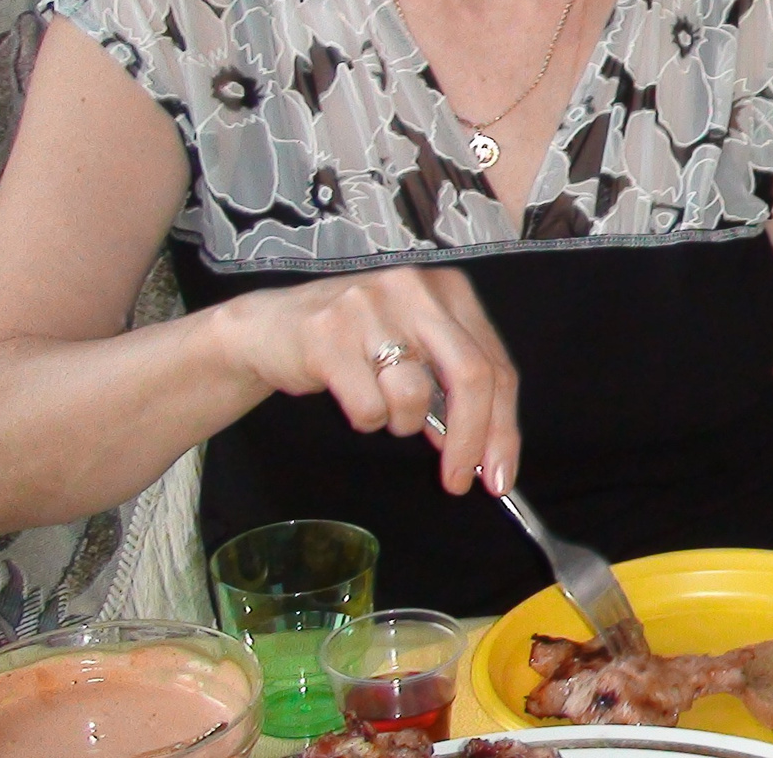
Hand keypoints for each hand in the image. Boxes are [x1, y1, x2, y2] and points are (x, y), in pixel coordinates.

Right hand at [214, 265, 518, 496]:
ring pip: (415, 395)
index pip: (496, 366)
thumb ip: (452, 384)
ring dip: (403, 423)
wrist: (268, 326)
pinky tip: (353, 398)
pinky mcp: (327, 334)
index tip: (500, 474)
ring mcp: (371, 307)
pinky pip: (368, 406)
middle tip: (459, 482)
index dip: (503, 427)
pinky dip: (367, 420)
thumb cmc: (355, 342)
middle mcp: (417, 290)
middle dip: (470, 441)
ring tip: (384, 407)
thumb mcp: (415, 346)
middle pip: (471, 377)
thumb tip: (484, 449)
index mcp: (451, 291)